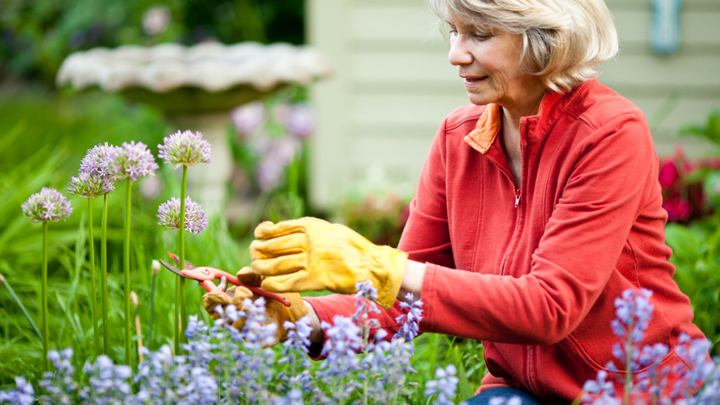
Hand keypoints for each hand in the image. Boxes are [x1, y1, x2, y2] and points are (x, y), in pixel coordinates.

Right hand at [202, 273, 307, 344]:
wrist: (287, 312)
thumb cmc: (269, 295)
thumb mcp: (261, 280)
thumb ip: (251, 275)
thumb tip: (240, 276)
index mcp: (227, 301)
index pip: (209, 302)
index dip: (213, 295)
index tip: (225, 285)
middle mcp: (230, 317)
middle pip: (219, 314)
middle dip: (232, 302)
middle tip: (246, 293)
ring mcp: (239, 329)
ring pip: (233, 324)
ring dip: (245, 311)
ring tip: (256, 304)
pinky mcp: (252, 339)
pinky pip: (248, 335)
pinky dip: (255, 324)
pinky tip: (261, 318)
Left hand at [249, 217, 407, 308]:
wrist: (371, 265)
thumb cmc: (351, 247)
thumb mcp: (330, 229)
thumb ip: (309, 229)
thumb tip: (284, 230)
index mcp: (312, 227)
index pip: (279, 228)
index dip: (264, 232)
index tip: (259, 234)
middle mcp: (309, 242)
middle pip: (273, 246)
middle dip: (259, 250)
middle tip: (254, 253)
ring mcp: (311, 261)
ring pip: (276, 265)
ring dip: (262, 268)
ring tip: (257, 268)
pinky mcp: (315, 279)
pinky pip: (287, 282)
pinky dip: (272, 284)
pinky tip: (266, 284)